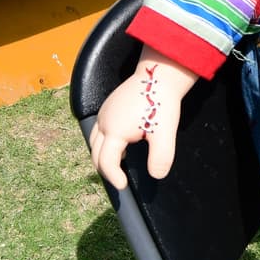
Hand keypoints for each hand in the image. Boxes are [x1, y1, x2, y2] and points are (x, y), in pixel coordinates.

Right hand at [88, 48, 197, 190]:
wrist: (158, 74)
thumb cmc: (161, 101)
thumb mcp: (164, 133)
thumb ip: (160, 157)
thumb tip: (157, 175)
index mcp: (114, 131)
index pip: (106, 162)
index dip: (113, 177)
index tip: (123, 186)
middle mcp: (104, 122)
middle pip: (96, 154)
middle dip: (105, 169)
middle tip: (119, 179)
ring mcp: (104, 112)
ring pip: (94, 142)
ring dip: (103, 156)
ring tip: (119, 163)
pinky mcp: (108, 106)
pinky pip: (99, 130)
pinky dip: (105, 143)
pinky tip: (122, 143)